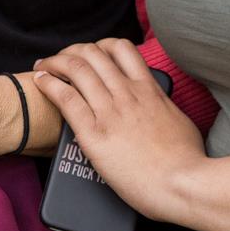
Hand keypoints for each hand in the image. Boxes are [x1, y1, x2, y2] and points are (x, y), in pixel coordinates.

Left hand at [32, 40, 206, 221]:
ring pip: (76, 68)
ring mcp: (110, 111)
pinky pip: (66, 98)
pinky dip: (49, 84)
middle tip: (61, 60)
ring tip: (43, 66)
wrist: (184, 184)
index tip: (90, 52)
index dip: (101, 46)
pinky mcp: (94, 133)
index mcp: (149, 90)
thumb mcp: (181, 122)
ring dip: (54, 62)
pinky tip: (41, 81)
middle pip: (93, 53)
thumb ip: (163, 108)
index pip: (122, 49)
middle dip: (72, 51)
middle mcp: (127, 94)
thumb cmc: (188, 161)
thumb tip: (158, 106)